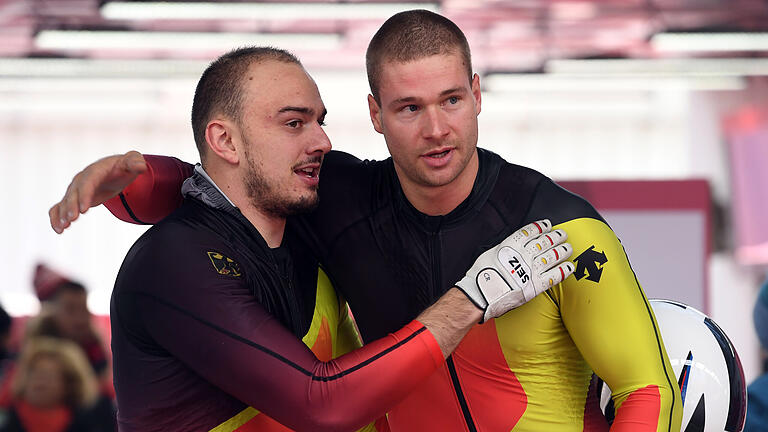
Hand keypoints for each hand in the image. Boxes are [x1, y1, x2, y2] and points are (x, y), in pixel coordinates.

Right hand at [49, 151, 146, 233]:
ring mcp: (76, 189)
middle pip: (74, 193)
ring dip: (62, 214)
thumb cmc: (123, 167)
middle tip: (72, 219)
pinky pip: (60, 207)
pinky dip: (56, 217)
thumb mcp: (132, 162)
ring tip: (62, 228)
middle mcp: (82, 179)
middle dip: (71, 207)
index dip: (85, 195)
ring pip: (64, 202)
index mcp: (95, 171)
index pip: (88, 182)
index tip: (83, 209)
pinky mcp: (74, 198)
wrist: (114, 169)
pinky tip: (59, 230)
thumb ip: (135, 163)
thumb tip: (140, 166)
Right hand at [455, 219, 573, 321]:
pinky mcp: (536, 285)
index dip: (540, 227)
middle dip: (555, 236)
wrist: (482, 294)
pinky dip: (563, 271)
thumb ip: (503, 249)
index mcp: (511, 245)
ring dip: (562, 251)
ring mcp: (531, 269)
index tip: (547, 224)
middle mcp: (524, 255)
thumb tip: (508, 247)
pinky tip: (569, 267)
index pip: (530, 232)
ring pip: (552, 256)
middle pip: (544, 242)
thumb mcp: (489, 254)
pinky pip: (554, 276)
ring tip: (568, 248)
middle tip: (562, 234)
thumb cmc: (481, 276)